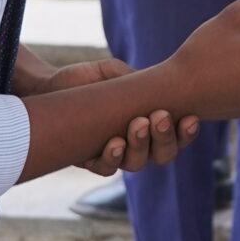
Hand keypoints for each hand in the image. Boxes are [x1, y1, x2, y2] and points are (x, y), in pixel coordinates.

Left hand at [38, 58, 201, 174]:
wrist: (49, 87)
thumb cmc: (88, 80)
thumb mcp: (115, 73)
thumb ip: (136, 80)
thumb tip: (156, 85)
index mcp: (151, 123)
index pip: (178, 135)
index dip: (187, 132)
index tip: (190, 117)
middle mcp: (138, 144)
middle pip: (163, 154)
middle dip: (165, 137)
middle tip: (160, 117)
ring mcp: (115, 155)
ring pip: (137, 163)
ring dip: (141, 145)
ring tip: (138, 124)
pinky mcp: (90, 160)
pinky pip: (106, 167)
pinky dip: (112, 157)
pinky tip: (114, 142)